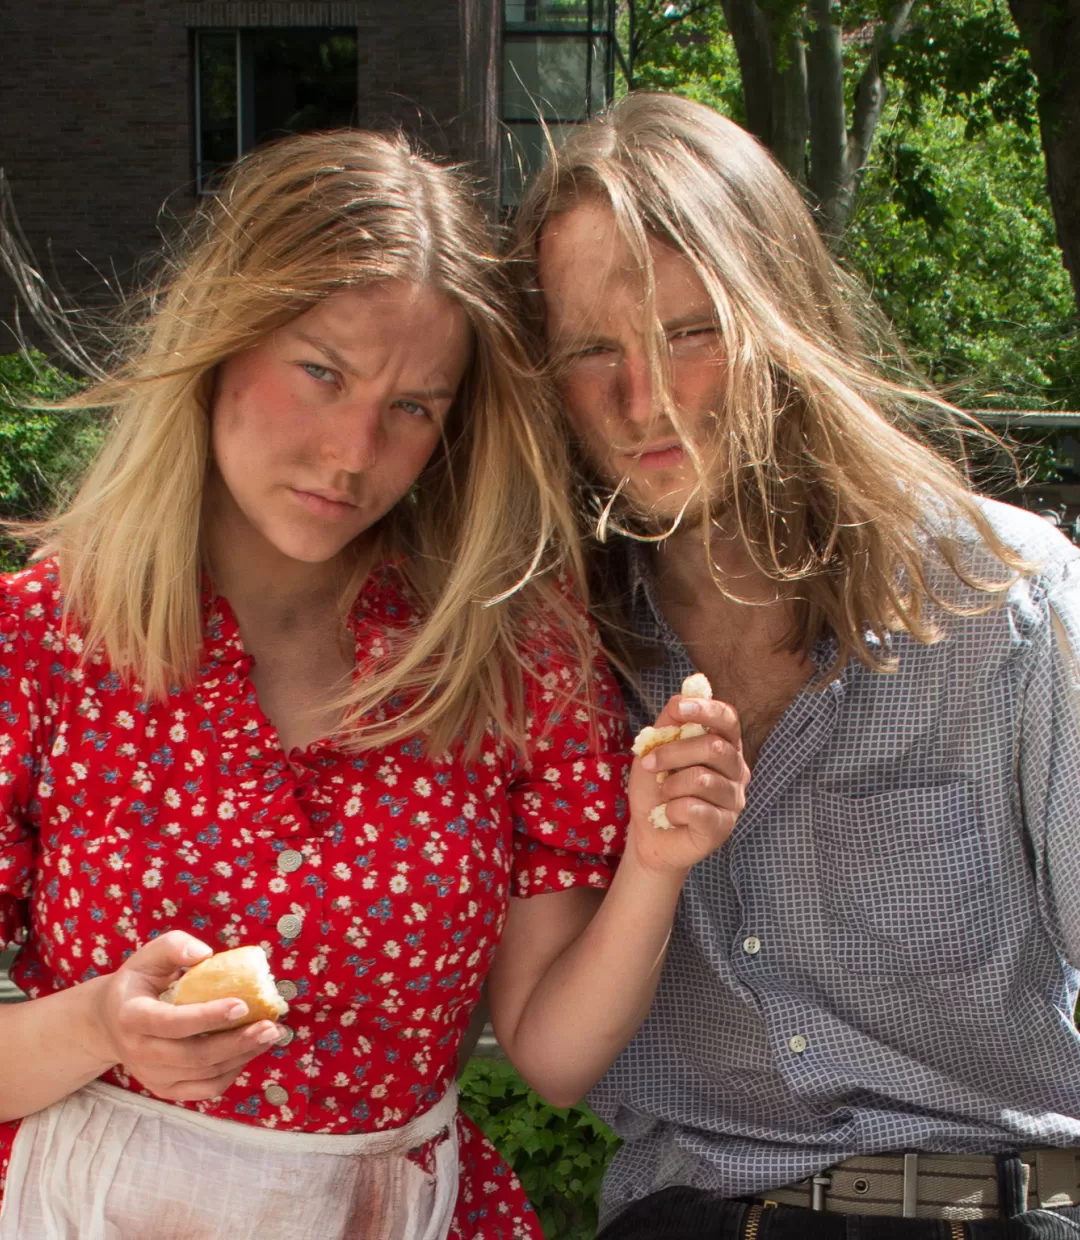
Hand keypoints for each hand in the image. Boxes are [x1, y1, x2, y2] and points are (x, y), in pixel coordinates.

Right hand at [89, 930, 281, 1101]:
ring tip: (271, 1035)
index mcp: (132, 1017)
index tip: (242, 1004)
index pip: (173, 1023)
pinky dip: (232, 1073)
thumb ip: (174, 946)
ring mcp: (152, 1075)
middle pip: (194, 1055)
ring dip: (243, 1056)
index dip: (208, 1017)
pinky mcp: (165, 1088)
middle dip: (237, 1042)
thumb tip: (204, 954)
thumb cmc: (138, 982)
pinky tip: (250, 1051)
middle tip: (270, 1026)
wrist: (109, 1022)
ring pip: (204, 1074)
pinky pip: (205, 1089)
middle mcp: (139, 1052)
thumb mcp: (149, 956)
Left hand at [628, 694, 749, 874]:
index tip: (681, 708)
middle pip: (714, 747)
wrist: (648, 833)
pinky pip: (696, 809)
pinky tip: (671, 814)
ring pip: (703, 779)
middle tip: (648, 763)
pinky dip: (673, 810)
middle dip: (673, 753)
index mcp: (724, 746)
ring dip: (671, 785)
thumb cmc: (655, 787)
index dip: (706, 710)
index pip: (728, 719)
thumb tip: (683, 695)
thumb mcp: (654, 749)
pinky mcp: (723, 827)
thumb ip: (669, 722)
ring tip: (664, 794)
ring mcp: (734, 800)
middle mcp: (737, 770)